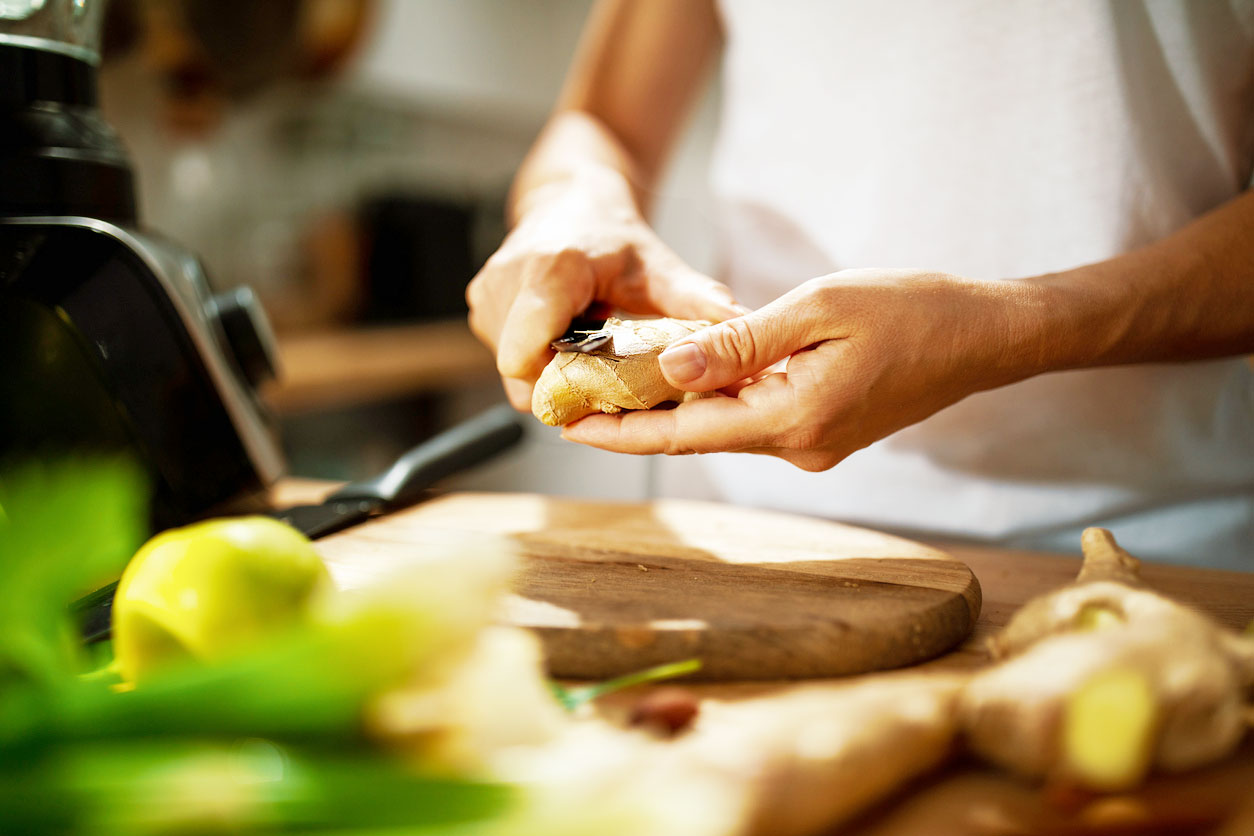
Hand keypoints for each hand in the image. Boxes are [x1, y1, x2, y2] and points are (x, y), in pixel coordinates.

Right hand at [466, 168, 744, 409]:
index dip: (558, 387)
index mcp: (550, 273)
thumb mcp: (659, 267)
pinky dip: (535, 355)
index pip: (525, 358)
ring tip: (583, 346)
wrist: (572, 198)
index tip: (598, 388)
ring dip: (549, 370)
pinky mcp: (479, 303)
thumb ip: (698, 301)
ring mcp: (487, 294)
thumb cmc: (614, 236)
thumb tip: (743, 327)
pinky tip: (563, 335)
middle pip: (520, 373)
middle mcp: (507, 282)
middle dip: (560, 384)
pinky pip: (503, 353)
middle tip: (600, 372)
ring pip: (511, 368)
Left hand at [562, 269, 1028, 470]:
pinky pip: (754, 418)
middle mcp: (799, 448)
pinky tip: (686, 375)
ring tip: (613, 381)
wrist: (985, 336)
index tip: (566, 423)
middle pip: (697, 435)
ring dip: (674, 406)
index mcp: (793, 420)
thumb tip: (669, 366)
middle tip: (572, 397)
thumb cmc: (912, 310)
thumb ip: (740, 342)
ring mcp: (813, 446)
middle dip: (634, 418)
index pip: (684, 434)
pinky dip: (716, 399)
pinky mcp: (823, 432)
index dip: (620, 431)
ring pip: (724, 426)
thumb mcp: (818, 308)